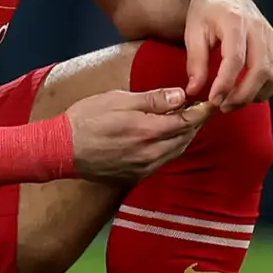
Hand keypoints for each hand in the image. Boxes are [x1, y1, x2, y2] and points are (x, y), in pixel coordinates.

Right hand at [60, 87, 204, 181]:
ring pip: (176, 151)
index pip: (188, 121)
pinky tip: (167, 137)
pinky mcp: (136, 176)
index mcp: (149, 132)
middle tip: (200, 107)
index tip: (211, 101)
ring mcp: (144, 168)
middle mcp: (151, 154)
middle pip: (186, 138)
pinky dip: (171, 147)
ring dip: (185, 135)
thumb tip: (181, 96)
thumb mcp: (119, 100)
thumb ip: (153, 100)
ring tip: (186, 119)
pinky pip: (163, 161)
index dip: (203, 111)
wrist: (61, 149)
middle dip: (195, 122)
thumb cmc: (87, 118)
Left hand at [178, 0, 272, 109]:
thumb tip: (195, 91)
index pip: (235, 58)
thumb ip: (195, 62)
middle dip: (243, 95)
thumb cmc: (207, 12)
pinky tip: (247, 92)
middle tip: (223, 106)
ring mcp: (271, 36)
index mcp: (235, 21)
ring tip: (234, 101)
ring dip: (255, 95)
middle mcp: (258, 28)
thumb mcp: (193, 32)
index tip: (213, 100)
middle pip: (260, 70)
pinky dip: (265, 89)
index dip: (225, 83)